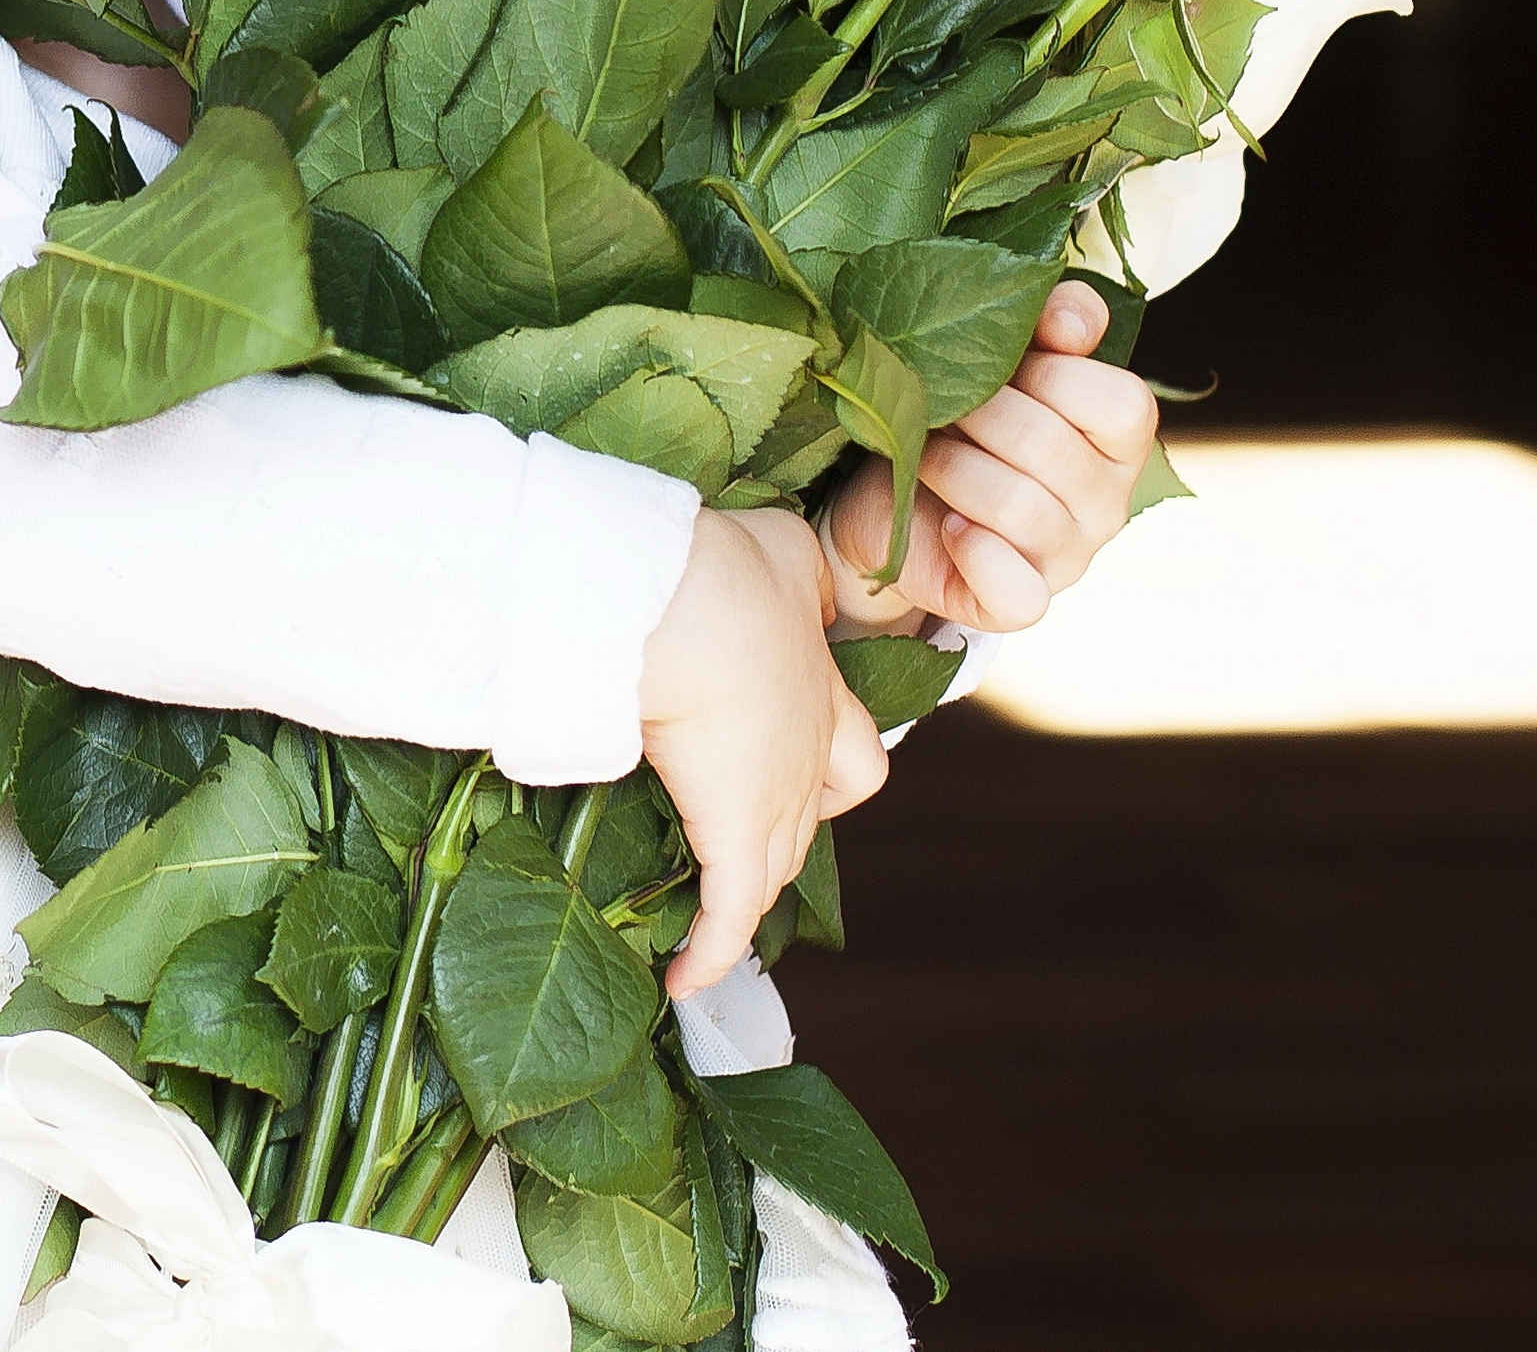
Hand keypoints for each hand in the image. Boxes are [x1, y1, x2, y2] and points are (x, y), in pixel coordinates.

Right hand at [639, 508, 888, 997]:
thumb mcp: (778, 552)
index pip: (850, 755)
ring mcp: (778, 801)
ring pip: (776, 865)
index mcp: (823, 693)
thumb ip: (783, 567)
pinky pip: (730, 913)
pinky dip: (712, 951)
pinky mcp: (737, 838)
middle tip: (732, 830)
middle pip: (815, 817)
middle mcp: (813, 756)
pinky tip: (686, 984)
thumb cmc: (726, 571)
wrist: (694, 609)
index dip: (828, 767)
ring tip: (709, 910)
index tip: (793, 764)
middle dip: (786, 827)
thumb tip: (771, 567)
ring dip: (747, 888)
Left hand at [825, 281, 1158, 636]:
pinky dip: (975, 554)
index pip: (1123, 404)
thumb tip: (1071, 316)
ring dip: (954, 468)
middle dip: (978, 415)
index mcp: (1114, 440)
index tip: (1000, 362)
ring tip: (925, 454)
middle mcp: (1106, 503)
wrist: (883, 496)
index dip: (1053, 374)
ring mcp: (1067, 559)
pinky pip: (1019, 595)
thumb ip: (1045, 324)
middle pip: (1054, 448)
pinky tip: (947, 527)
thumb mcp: (992, 360)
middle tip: (938, 406)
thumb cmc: (949, 418)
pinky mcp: (1016, 603)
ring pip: (1023, 509)